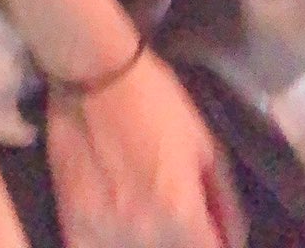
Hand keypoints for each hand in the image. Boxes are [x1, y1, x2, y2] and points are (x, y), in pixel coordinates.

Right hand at [47, 49, 246, 247]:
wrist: (94, 74)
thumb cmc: (156, 102)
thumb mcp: (205, 144)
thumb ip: (223, 200)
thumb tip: (231, 238)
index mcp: (182, 215)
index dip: (215, 240)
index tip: (209, 227)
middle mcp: (146, 234)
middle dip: (182, 237)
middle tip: (173, 210)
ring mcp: (105, 233)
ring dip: (146, 240)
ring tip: (141, 210)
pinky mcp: (73, 224)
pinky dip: (107, 244)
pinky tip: (113, 223)